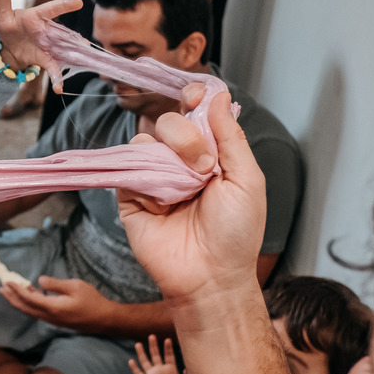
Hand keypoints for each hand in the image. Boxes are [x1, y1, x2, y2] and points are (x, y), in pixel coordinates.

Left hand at [0, 0, 81, 89]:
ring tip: (84, 62)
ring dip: (74, 57)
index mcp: (37, 16)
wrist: (8, 48)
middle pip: (64, 33)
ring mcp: (49, 45)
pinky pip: (54, 68)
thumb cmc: (7, 27)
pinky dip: (57, 78)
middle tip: (86, 44)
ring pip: (65, 50)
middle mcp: (47, 30)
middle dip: (75, 39)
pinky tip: (58, 88)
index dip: (65, 5)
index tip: (79, 2)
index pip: (52, 8)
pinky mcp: (47, 58)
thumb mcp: (1, 15)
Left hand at [0, 276, 110, 334]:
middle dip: (11, 297)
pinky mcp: (57, 320)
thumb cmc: (92, 301)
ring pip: (30, 311)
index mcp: (52, 308)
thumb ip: (55, 284)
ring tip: (10, 291)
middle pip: (24, 308)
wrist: (104, 320)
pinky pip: (38, 312)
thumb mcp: (75, 286)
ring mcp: (52, 320)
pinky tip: (30, 294)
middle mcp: (49, 316)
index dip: (16, 290)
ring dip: (19, 301)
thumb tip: (39, 280)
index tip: (7, 281)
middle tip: (1, 288)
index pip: (28, 298)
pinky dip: (29, 303)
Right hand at [117, 85, 265, 302]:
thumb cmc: (236, 234)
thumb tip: (219, 96)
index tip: (194, 96)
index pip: (197, 113)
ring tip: (184, 187)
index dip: (193, 98)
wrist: (209, 277)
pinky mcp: (131, 196)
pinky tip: (159, 197)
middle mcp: (181, 162)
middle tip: (202, 167)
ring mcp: (155, 178)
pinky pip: (127, 167)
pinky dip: (141, 175)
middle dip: (185, 136)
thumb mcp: (247, 180)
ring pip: (145, 139)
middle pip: (169, 121)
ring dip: (165, 156)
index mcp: (212, 154)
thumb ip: (232, 137)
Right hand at [129, 336, 190, 373]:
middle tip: (152, 336)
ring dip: (142, 353)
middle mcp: (160, 370)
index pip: (168, 355)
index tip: (168, 339)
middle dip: (153, 346)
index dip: (168, 348)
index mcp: (171, 369)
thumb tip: (186, 369)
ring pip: (145, 362)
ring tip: (138, 344)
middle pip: (156, 355)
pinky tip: (131, 361)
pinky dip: (135, 368)